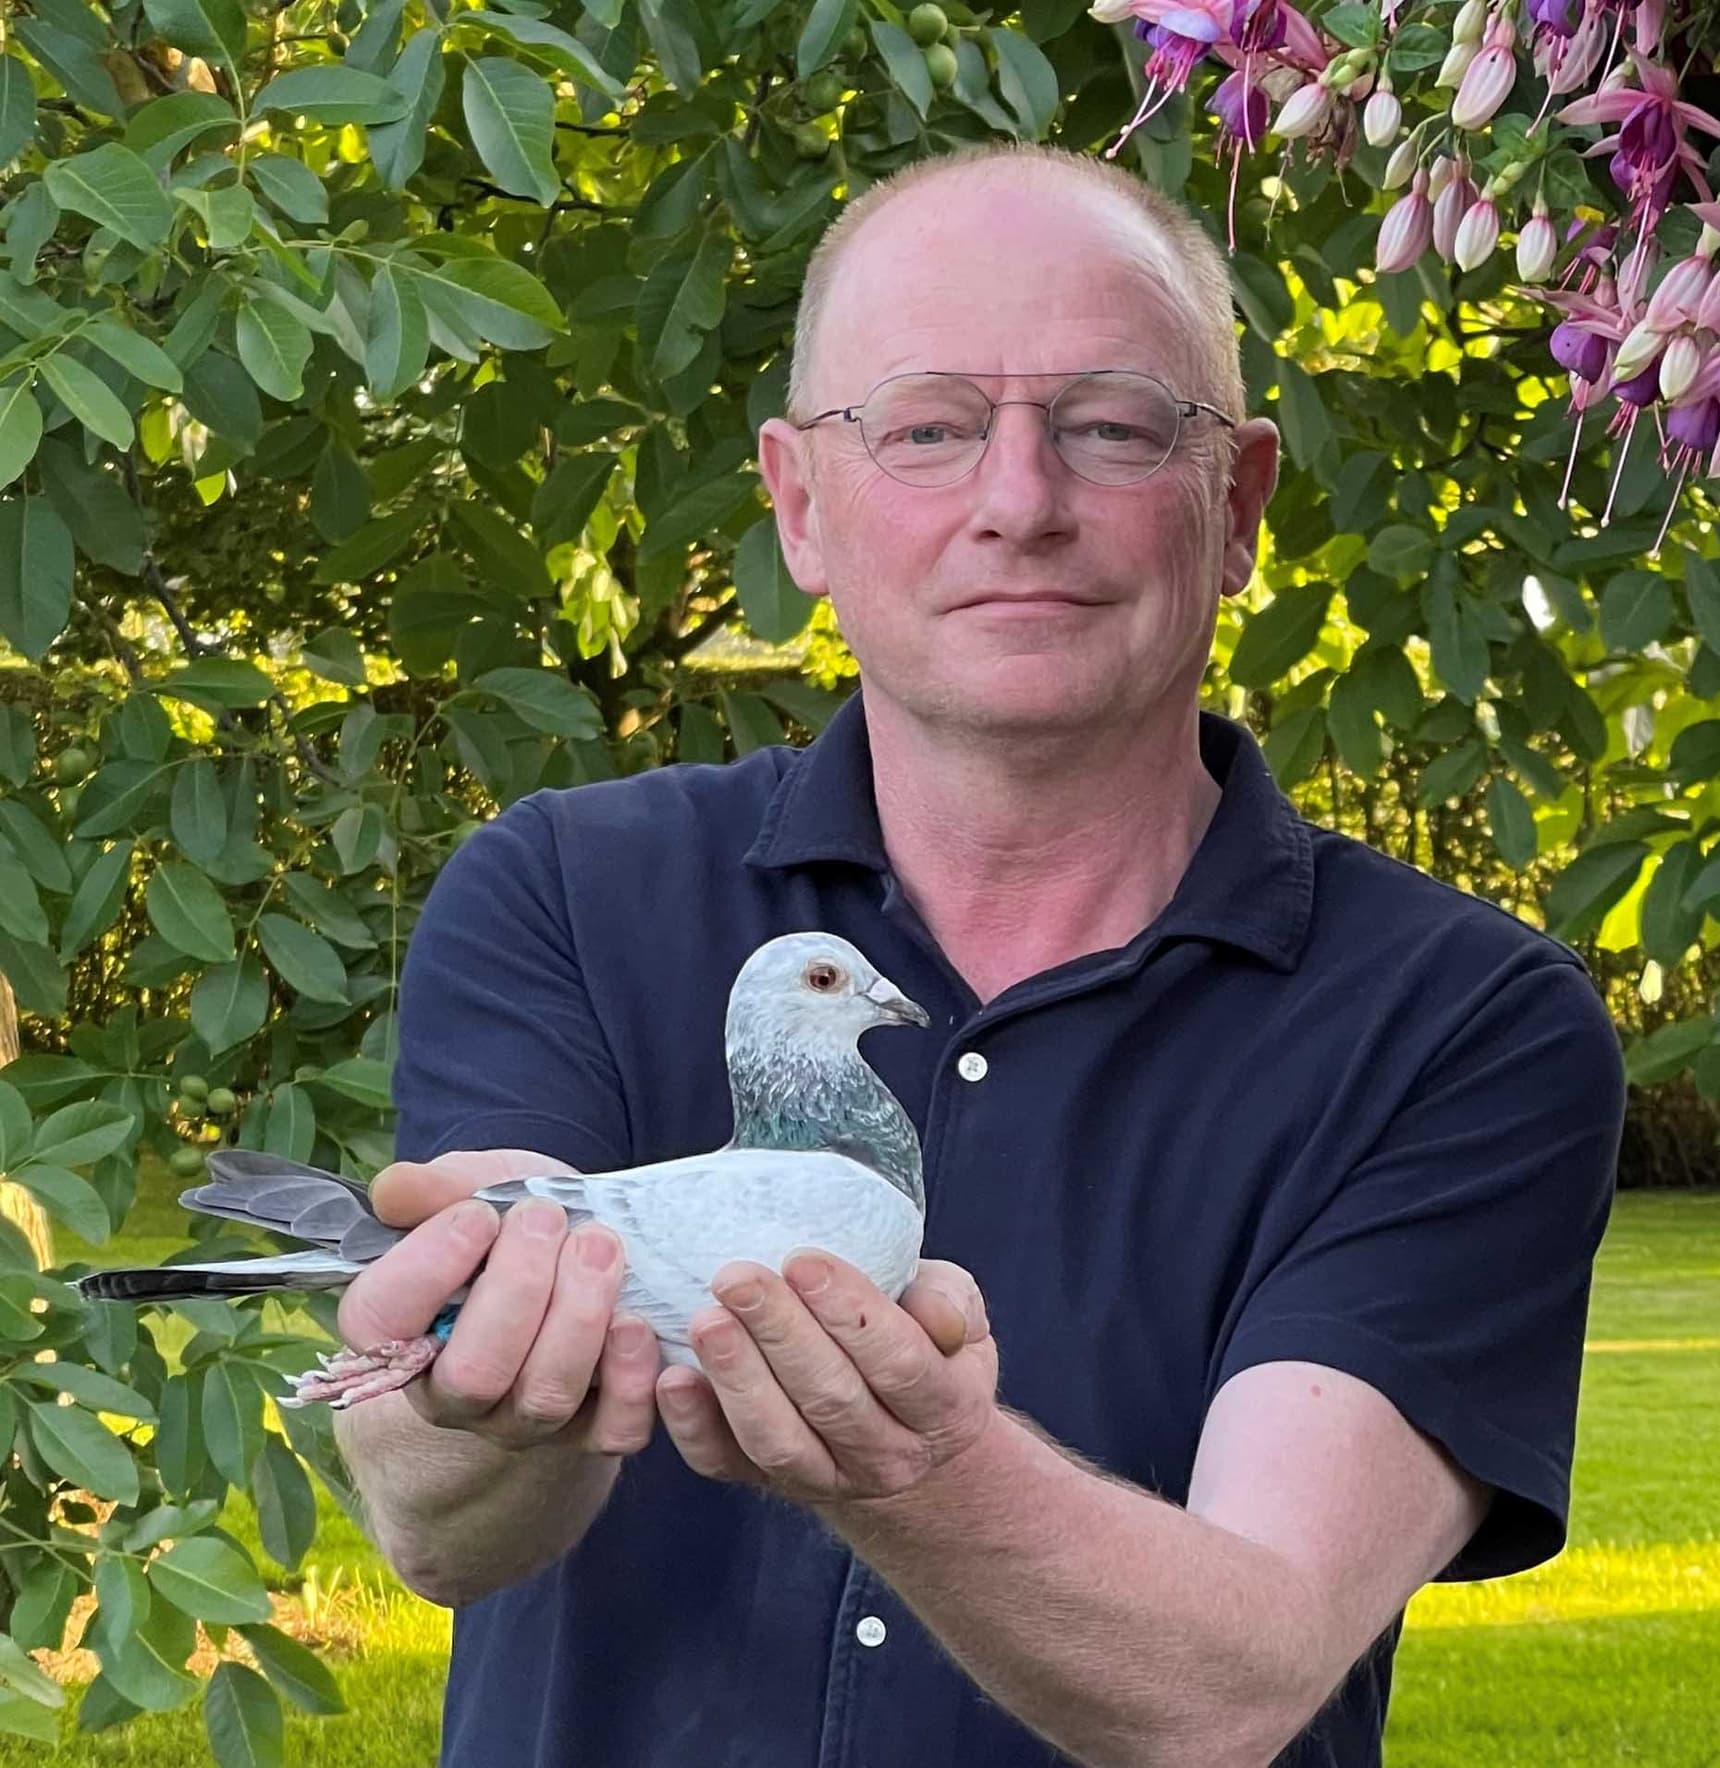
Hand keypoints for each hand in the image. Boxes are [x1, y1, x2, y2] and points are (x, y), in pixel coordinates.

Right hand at [337, 1149, 660, 1453]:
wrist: (577, 1250)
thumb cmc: (513, 1224)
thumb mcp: (477, 1190)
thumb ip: (436, 1189)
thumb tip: (394, 1190)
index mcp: (400, 1333)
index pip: (382, 1324)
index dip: (428, 1268)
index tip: (478, 1215)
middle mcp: (453, 1394)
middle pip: (473, 1374)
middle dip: (518, 1287)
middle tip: (547, 1217)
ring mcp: (521, 1421)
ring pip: (543, 1399)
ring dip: (579, 1316)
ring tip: (600, 1244)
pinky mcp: (591, 1433)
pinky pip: (613, 1433)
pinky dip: (632, 1379)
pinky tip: (636, 1320)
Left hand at [656, 1252, 997, 1505]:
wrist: (910, 1448)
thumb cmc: (926, 1352)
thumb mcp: (961, 1322)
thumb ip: (950, 1302)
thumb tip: (931, 1307)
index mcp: (943, 1408)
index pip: (898, 1363)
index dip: (850, 1313)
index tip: (803, 1260)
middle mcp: (888, 1455)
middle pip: (831, 1398)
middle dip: (780, 1333)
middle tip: (737, 1277)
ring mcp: (827, 1478)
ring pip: (779, 1439)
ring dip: (738, 1378)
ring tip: (705, 1320)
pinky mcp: (770, 1484)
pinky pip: (728, 1464)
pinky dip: (695, 1427)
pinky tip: (673, 1378)